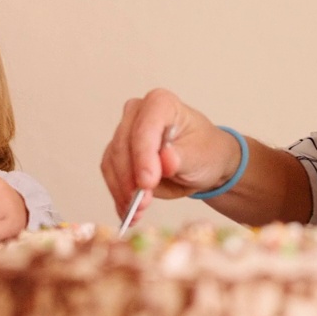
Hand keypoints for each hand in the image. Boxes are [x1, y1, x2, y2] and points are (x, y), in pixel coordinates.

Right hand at [98, 88, 241, 222]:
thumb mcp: (201, 156)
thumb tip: (166, 159)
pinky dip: (118, 194)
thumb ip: (181, 158)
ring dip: (122, 190)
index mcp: (160, 103)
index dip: (143, 156)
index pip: (144, 128)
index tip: (147, 183)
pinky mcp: (117, 153)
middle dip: (130, 178)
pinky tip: (128, 212)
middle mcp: (137, 113)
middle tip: (142, 203)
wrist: (201, 164)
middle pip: (123, 145)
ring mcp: (124, 133)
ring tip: (137, 212)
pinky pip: (110, 174)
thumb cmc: (205, 152)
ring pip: (112, 161)